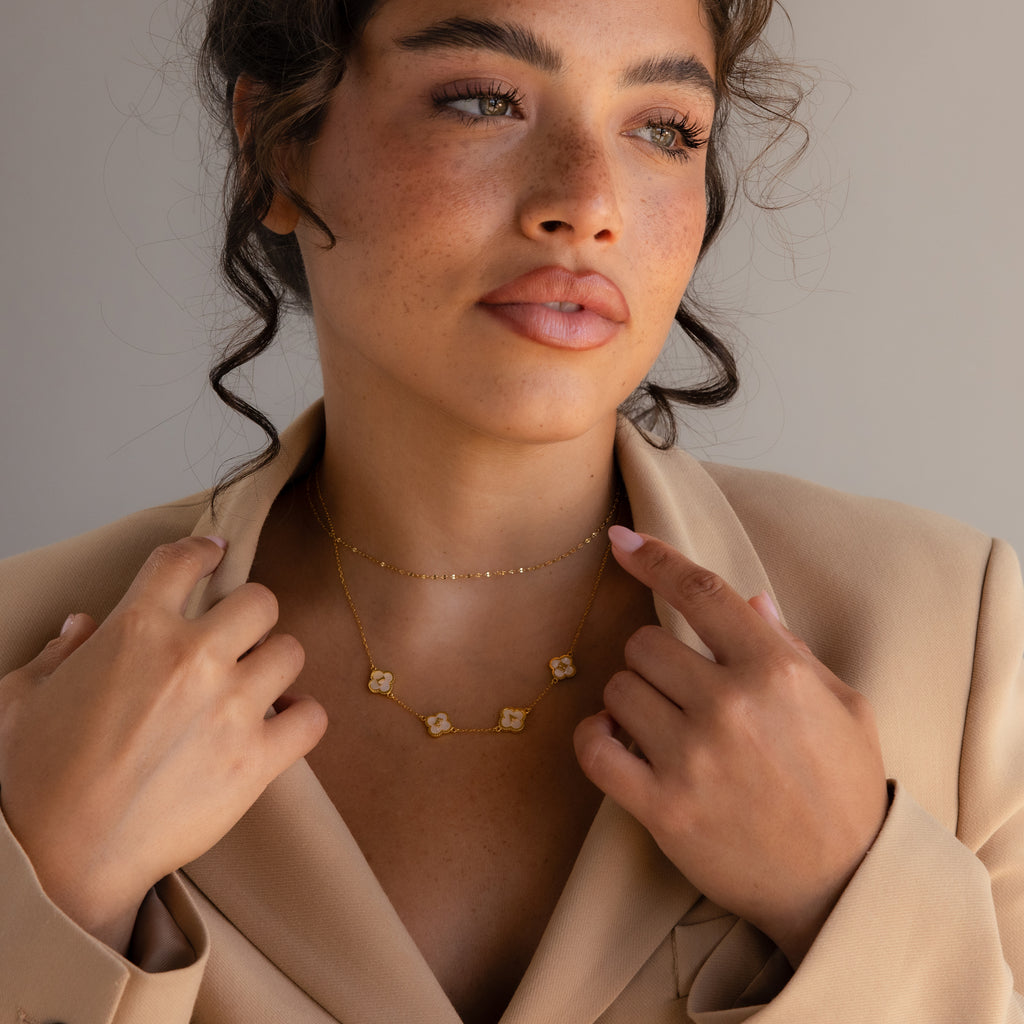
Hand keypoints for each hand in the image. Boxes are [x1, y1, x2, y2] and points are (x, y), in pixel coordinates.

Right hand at [0, 536, 326, 953]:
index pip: (182, 562)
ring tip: (259, 682)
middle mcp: (193, 659)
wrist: (60, 862)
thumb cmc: (33, 782)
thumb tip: (82, 627)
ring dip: (275, 663)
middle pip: (261, 600)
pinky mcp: (257, 760)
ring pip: (291, 651)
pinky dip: (303, 716)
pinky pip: (312, 717)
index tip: (214, 554)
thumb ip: (57, 654)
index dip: (202, 551)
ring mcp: (232, 708)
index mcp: (136, 631)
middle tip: (239, 634)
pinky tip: (284, 721)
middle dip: (251, 612)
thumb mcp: (19, 701)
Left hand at [574, 526, 887, 964]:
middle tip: (680, 688)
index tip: (622, 540)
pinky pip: (594, 747)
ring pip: (618, 687)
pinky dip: (596, 736)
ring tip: (662, 724)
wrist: (841, 885)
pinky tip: (619, 740)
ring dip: (631, 699)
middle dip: (654, 658)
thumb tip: (749, 600)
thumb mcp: (844, 707)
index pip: (700, 591)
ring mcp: (692, 757)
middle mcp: (729, 706)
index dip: (655, 558)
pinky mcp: (662, 806)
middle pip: (644, 642)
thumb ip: (789, 648)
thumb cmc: (846, 789)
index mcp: (775, 672)